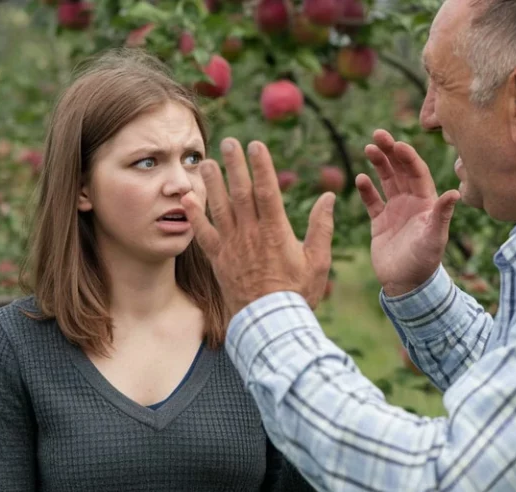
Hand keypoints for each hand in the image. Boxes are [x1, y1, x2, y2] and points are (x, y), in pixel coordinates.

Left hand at [181, 138, 335, 319]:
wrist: (271, 324)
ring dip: (213, 183)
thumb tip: (328, 196)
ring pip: (220, 208)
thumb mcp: (318, 261)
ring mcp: (232, 247)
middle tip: (228, 142)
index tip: (256, 144)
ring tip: (207, 162)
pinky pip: (203, 235)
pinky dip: (194, 216)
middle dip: (235, 165)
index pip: (267, 191)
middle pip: (241, 193)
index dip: (261, 166)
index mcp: (276, 231)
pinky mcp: (219, 260)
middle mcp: (251, 234)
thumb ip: (322, 227)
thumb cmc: (298, 294)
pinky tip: (187, 199)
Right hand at [356, 129, 459, 296]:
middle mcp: (411, 202)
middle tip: (377, 135)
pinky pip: (372, 201)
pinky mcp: (380, 222)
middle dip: (390, 152)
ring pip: (386, 180)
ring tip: (367, 149)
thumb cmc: (424, 262)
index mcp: (426, 202)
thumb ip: (441, 215)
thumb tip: (454, 193)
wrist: (406, 284)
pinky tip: (359, 179)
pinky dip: (366, 190)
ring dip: (378, 164)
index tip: (397, 144)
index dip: (407, 157)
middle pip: (400, 170)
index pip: (417, 172)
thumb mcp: (434, 237)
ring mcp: (395, 210)